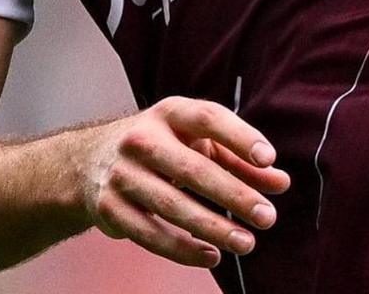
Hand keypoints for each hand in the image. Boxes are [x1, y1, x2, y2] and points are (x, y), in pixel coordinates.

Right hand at [73, 96, 291, 267]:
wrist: (89, 161)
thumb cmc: (162, 148)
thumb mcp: (198, 143)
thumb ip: (240, 162)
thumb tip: (280, 183)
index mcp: (169, 114)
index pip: (207, 117)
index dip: (239, 136)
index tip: (268, 158)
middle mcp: (141, 139)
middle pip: (192, 169)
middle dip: (233, 195)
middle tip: (267, 216)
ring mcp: (122, 174)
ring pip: (172, 206)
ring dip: (213, 227)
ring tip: (246, 243)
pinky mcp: (109, 208)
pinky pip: (150, 234)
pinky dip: (182, 249)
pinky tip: (211, 255)